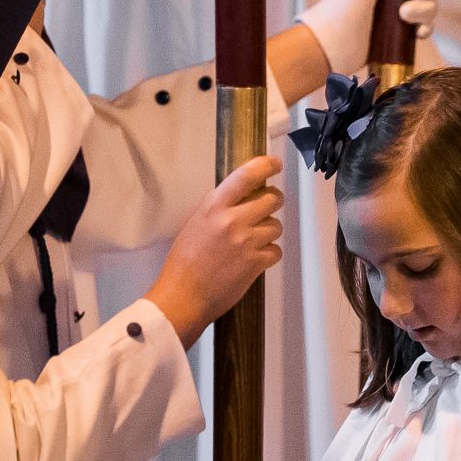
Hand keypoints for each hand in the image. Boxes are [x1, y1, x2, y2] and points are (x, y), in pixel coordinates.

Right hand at [145, 155, 283, 341]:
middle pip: (272, 198)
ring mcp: (246, 242)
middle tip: (266, 209)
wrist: (183, 296)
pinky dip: (269, 255)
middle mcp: (232, 220)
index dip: (265, 165)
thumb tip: (242, 197)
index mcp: (213, 207)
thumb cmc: (184, 264)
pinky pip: (276, 251)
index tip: (275, 164)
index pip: (246, 176)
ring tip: (252, 242)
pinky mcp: (255, 263)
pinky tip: (254, 259)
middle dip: (273, 202)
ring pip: (276, 225)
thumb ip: (218, 209)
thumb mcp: (195, 224)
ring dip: (269, 232)